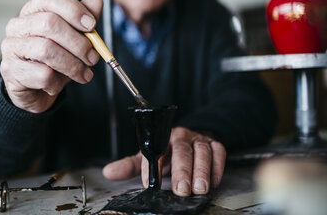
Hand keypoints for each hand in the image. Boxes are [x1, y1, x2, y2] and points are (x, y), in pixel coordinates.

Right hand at [0, 0, 102, 112]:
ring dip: (72, 65)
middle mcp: (18, 25)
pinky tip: (57, 85)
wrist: (34, 92)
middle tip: (93, 58)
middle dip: (78, 42)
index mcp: (33, 10)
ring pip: (46, 50)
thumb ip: (84, 21)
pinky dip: (57, 83)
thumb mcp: (74, 40)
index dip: (73, 9)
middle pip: (50, 23)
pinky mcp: (11, 70)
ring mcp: (11, 47)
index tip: (92, 25)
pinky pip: (42, 74)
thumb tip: (97, 2)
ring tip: (84, 74)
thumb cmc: (55, 61)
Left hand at [102, 127, 225, 195]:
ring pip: (202, 152)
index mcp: (162, 137)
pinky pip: (219, 154)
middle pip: (181, 151)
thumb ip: (130, 165)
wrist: (192, 138)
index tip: (150, 184)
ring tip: (199, 189)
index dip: (153, 167)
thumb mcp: (148, 156)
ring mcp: (199, 140)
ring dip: (201, 171)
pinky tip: (214, 182)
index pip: (155, 150)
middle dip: (182, 171)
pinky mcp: (215, 145)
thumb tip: (108, 172)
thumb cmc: (168, 151)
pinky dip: (217, 168)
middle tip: (181, 190)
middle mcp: (181, 137)